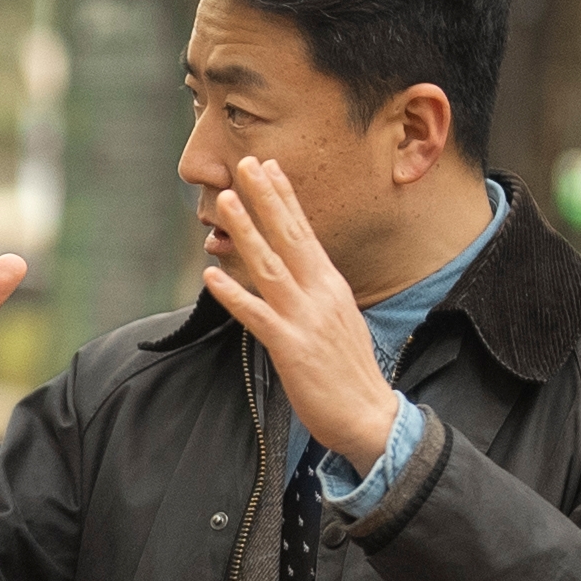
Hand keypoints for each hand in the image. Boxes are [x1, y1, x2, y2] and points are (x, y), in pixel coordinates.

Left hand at [202, 162, 398, 468]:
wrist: (369, 416)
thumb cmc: (348, 372)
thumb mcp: (337, 319)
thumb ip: (315, 293)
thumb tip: (294, 273)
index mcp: (331, 285)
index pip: (305, 231)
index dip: (285, 198)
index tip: (268, 167)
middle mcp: (320, 293)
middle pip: (289, 236)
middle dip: (266, 198)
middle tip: (246, 163)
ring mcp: (306, 319)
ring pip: (270, 266)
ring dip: (247, 232)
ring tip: (226, 202)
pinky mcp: (291, 347)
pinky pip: (256, 316)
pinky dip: (233, 295)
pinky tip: (211, 276)